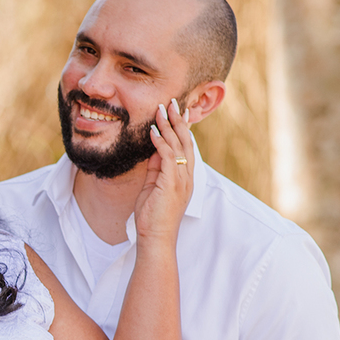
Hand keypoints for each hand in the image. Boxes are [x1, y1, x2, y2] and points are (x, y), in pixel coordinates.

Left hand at [135, 98, 193, 248]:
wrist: (155, 238)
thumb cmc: (152, 216)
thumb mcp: (153, 187)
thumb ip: (155, 169)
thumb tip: (152, 151)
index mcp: (184, 177)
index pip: (186, 147)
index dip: (182, 128)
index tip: (178, 111)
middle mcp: (187, 176)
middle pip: (185, 141)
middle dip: (178, 120)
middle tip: (172, 102)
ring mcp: (182, 180)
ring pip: (178, 145)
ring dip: (168, 125)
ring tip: (161, 109)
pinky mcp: (172, 183)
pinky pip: (167, 157)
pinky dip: (160, 142)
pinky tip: (153, 130)